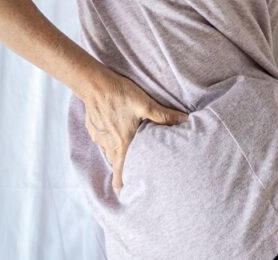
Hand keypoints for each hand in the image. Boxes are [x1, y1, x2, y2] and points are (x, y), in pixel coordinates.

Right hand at [79, 68, 189, 194]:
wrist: (93, 83)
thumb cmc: (120, 94)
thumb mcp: (145, 104)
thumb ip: (164, 115)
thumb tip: (185, 120)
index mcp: (123, 142)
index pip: (121, 170)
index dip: (122, 183)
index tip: (124, 193)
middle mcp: (109, 143)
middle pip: (116, 162)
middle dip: (122, 169)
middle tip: (131, 173)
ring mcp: (99, 136)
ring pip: (108, 151)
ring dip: (116, 154)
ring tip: (124, 154)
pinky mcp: (93, 127)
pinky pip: (101, 140)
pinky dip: (108, 141)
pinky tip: (114, 132)